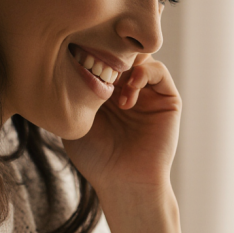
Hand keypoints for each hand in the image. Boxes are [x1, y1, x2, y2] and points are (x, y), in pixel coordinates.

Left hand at [62, 54, 180, 193]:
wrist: (124, 182)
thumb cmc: (96, 158)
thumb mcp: (76, 119)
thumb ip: (74, 91)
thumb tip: (65, 60)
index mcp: (107, 91)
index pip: (102, 55)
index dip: (92, 50)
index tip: (78, 57)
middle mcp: (129, 88)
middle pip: (122, 51)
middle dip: (109, 53)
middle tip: (96, 64)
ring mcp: (149, 93)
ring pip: (141, 57)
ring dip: (126, 66)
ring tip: (112, 90)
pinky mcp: (168, 100)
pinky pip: (159, 71)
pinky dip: (144, 74)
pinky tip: (128, 95)